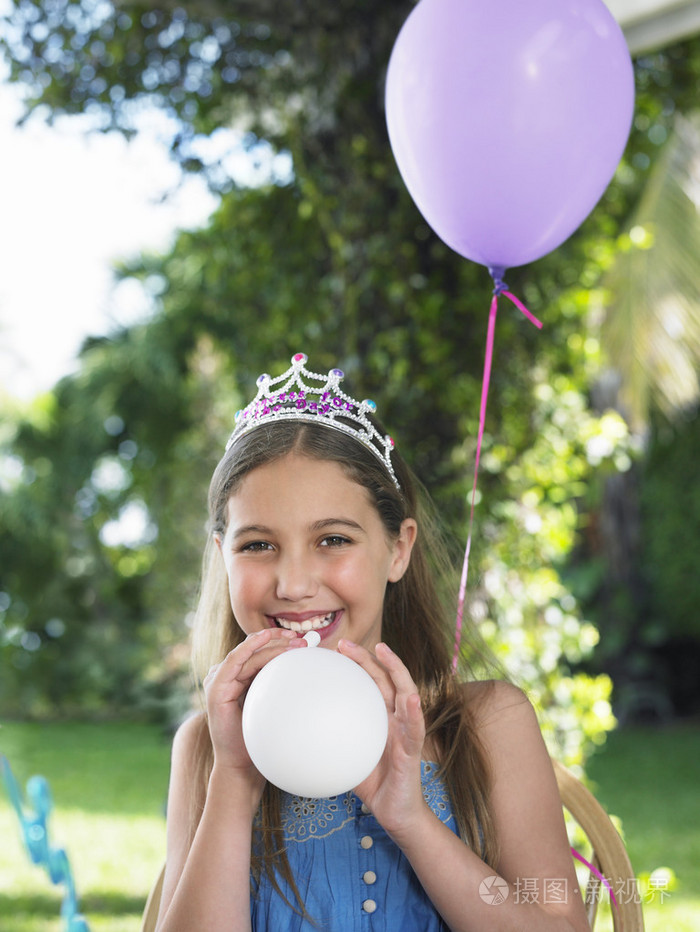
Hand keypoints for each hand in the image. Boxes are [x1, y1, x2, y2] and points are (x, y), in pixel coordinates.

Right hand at [203, 629, 300, 786]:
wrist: (242, 763)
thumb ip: (281, 686)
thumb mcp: (273, 704)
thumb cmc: (258, 736)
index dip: (280, 642)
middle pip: (254, 648)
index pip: (259, 652)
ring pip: (248, 652)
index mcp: (240, 678)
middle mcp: (228, 676)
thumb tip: (309, 670)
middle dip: (279, 640)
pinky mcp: (216, 687)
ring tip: (294, 642)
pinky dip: (249, 647)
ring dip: (271, 644)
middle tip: (303, 640)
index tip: (303, 641)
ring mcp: (219, 680)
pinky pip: (234, 660)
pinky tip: (263, 638)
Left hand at [337, 640, 429, 841]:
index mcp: (381, 716)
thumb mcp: (345, 757)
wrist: (395, 814)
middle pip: (385, 678)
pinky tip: (409, 698)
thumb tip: (294, 733)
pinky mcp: (415, 748)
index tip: (332, 649)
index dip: (355, 664)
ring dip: (396, 668)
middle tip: (344, 643)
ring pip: (406, 691)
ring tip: (384, 651)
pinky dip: (414, 711)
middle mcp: (396, 717)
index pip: (369, 682)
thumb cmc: (371, 783)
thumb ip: (329, 741)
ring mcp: (408, 730)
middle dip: (368, 657)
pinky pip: (415, 727)